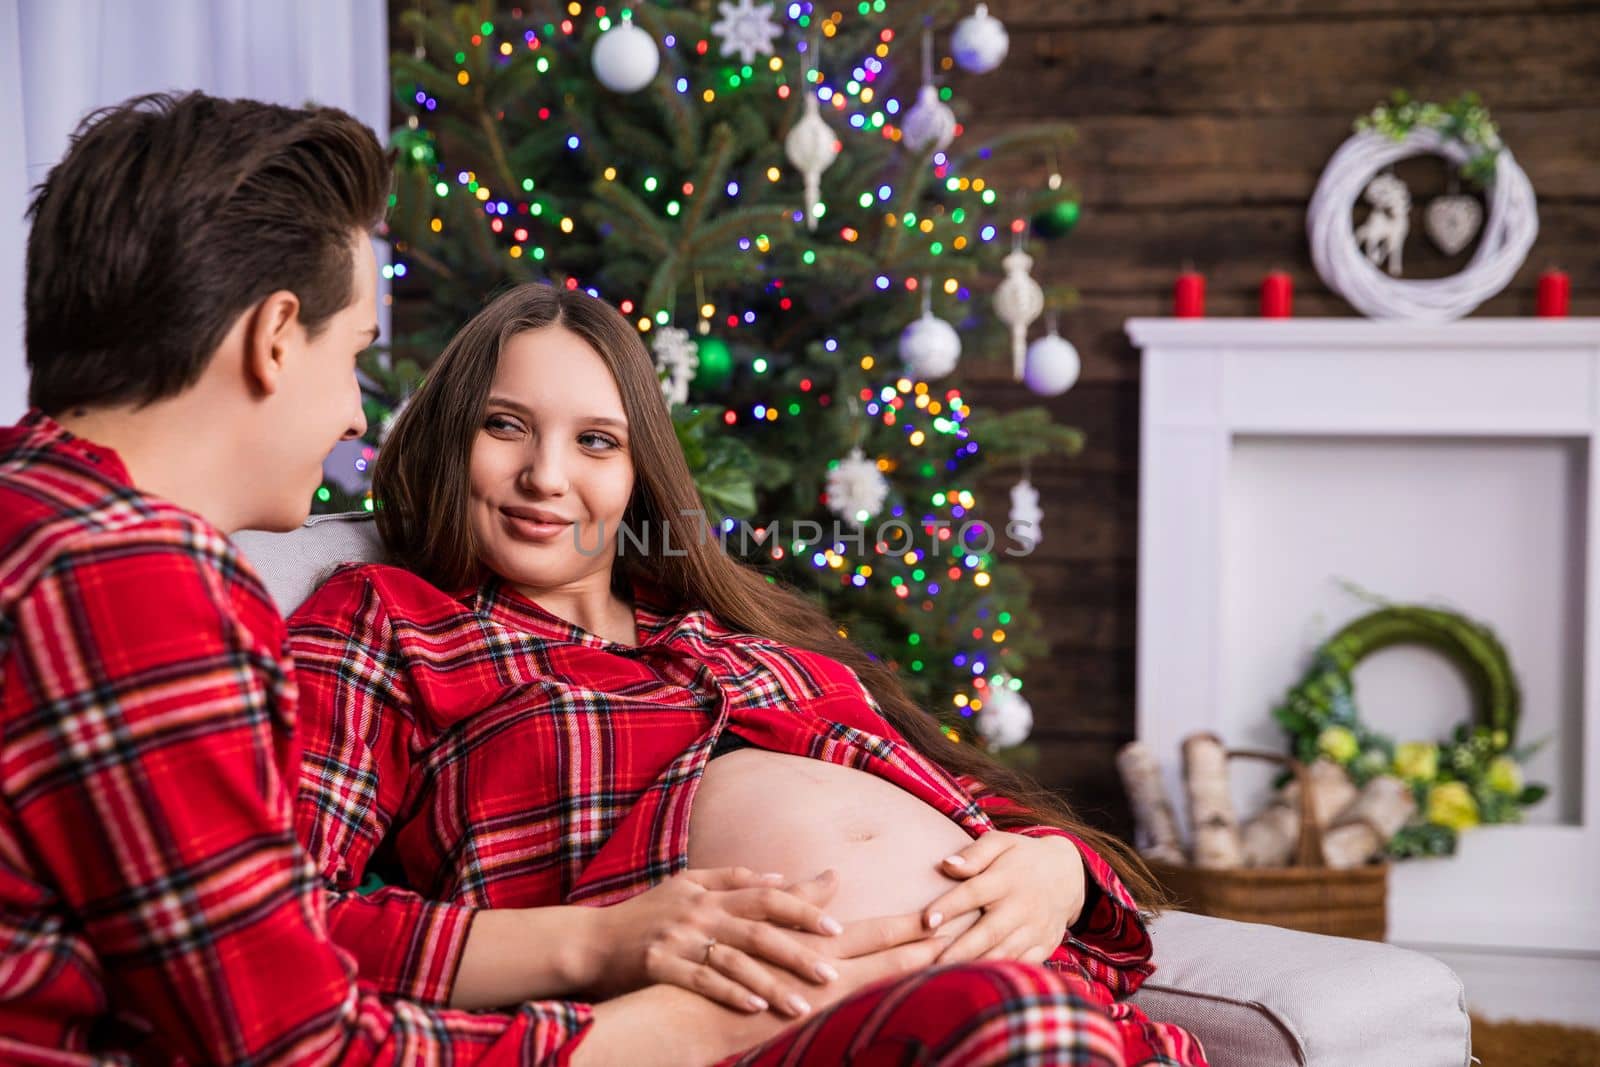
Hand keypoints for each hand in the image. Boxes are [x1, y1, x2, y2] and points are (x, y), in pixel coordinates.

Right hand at [584, 867, 845, 1016]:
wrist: (590, 941)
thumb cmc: (644, 914)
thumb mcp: (685, 885)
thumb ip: (730, 879)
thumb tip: (778, 876)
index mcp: (710, 893)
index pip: (767, 896)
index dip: (804, 908)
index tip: (837, 927)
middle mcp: (700, 913)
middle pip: (759, 930)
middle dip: (798, 951)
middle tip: (832, 972)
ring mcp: (680, 939)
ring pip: (735, 961)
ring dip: (771, 984)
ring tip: (802, 1005)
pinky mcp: (660, 965)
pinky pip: (701, 981)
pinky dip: (730, 994)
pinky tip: (755, 1008)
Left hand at [920, 831, 1085, 964]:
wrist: (1068, 875)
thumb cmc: (1020, 858)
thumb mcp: (1000, 843)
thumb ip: (974, 854)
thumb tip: (946, 865)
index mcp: (1007, 878)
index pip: (973, 893)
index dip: (949, 906)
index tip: (926, 920)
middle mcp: (1022, 906)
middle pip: (988, 932)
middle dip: (959, 950)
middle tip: (930, 964)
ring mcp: (1035, 929)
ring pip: (1004, 953)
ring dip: (976, 967)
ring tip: (945, 978)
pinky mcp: (1044, 946)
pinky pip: (1022, 965)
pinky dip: (1000, 974)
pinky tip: (977, 983)